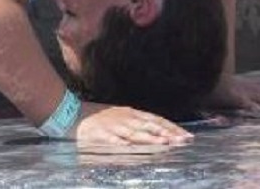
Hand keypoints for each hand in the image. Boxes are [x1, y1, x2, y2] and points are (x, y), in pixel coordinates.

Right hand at [73, 102, 192, 145]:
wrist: (73, 114)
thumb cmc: (99, 117)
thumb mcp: (122, 116)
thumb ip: (138, 124)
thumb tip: (158, 132)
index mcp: (132, 113)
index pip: (156, 120)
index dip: (171, 127)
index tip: (186, 135)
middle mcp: (126, 118)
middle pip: (150, 125)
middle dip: (167, 133)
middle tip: (182, 140)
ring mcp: (113, 125)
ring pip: (134, 132)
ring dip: (150, 138)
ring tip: (164, 143)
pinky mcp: (100, 134)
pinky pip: (112, 139)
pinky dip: (120, 142)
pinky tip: (129, 146)